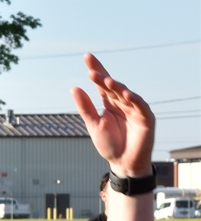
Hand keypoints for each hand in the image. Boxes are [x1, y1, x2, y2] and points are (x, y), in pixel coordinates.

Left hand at [71, 56, 153, 176]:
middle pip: (113, 85)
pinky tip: (125, 94)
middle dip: (103, 77)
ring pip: (125, 93)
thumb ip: (85, 108)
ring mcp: (135, 109)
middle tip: (92, 71)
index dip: (96, 70)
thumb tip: (74, 88)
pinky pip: (140, 106)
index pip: (102, 83)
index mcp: (109, 103)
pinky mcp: (146, 118)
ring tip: (106, 80)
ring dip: (117, 87)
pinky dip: (134, 99)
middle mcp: (122, 103)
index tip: (87, 57)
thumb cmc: (109, 145)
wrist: (123, 164)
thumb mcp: (94, 125)